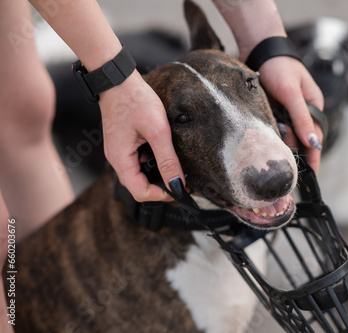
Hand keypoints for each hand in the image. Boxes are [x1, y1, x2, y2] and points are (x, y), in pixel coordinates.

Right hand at [98, 71, 183, 201]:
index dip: (161, 195)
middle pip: (140, 186)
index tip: (181, 188)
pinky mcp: (125, 144)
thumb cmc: (135, 100)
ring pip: (140, 174)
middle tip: (183, 180)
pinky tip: (166, 152)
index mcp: (121, 160)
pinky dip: (154, 161)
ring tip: (177, 166)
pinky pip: (139, 161)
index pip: (140, 192)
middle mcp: (117, 160)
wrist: (119, 79)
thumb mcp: (157, 131)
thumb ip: (168, 160)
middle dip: (162, 186)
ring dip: (158, 174)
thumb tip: (177, 185)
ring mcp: (120, 152)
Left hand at [258, 57, 324, 173]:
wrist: (259, 48)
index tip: (311, 179)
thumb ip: (302, 118)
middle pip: (298, 140)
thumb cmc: (279, 67)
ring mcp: (286, 112)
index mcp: (313, 107)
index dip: (314, 160)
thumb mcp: (292, 93)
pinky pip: (272, 127)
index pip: (316, 140)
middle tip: (278, 137)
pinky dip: (269, 129)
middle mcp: (301, 112)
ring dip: (277, 135)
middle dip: (289, 144)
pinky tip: (264, 124)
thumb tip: (314, 144)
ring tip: (270, 119)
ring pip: (284, 135)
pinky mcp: (273, 111)